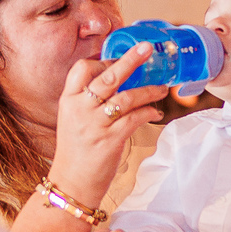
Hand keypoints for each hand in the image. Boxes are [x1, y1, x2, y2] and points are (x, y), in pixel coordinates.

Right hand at [45, 44, 166, 206]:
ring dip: (148, 90)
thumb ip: (87, 101)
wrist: (71, 183)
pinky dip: (148, 112)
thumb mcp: (72, 119)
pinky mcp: (110, 140)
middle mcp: (80, 109)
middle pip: (108, 76)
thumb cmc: (75, 151)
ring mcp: (95, 124)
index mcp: (68, 100)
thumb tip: (114, 80)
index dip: (102, 60)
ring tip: (162, 88)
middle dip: (130, 60)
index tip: (118, 58)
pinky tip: (155, 111)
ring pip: (126, 97)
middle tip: (147, 48)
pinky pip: (134, 118)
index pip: (82, 69)